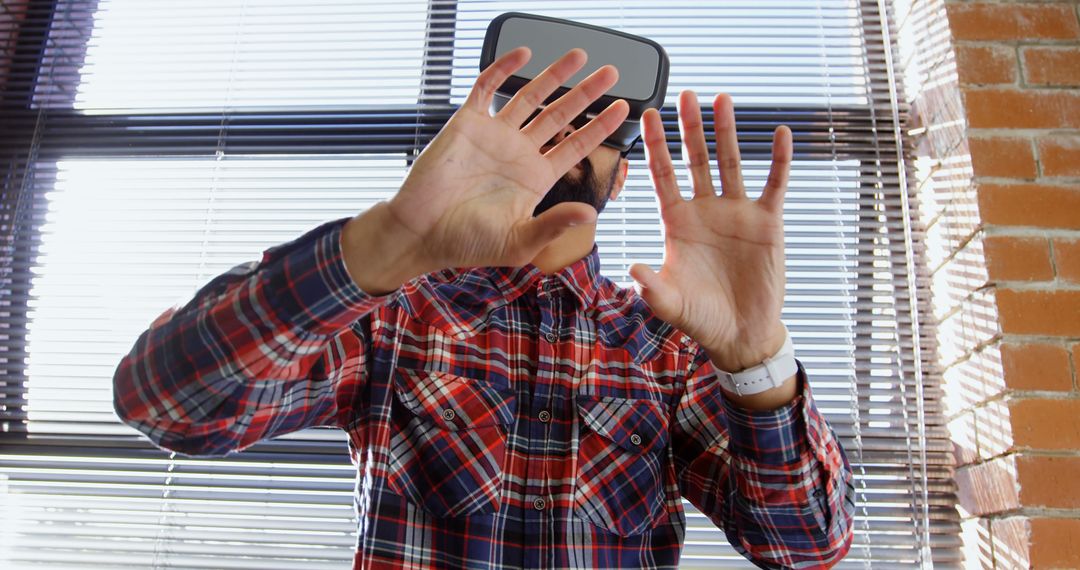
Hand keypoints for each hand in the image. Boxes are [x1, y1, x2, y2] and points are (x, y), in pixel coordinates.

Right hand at [384, 47, 628, 273]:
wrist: (421, 233)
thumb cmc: (467, 243)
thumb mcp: (519, 241)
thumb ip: (554, 225)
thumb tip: (590, 213)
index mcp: (535, 178)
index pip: (576, 146)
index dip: (600, 128)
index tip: (623, 110)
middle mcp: (519, 153)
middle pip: (560, 115)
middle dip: (586, 93)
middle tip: (611, 74)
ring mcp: (494, 135)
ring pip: (530, 97)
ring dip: (554, 76)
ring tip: (579, 55)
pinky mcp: (467, 124)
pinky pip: (487, 88)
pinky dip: (504, 69)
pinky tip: (524, 54)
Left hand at [630, 91, 790, 373]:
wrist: (741, 333)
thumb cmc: (702, 318)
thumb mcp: (671, 303)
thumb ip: (652, 286)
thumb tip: (632, 269)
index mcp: (678, 224)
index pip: (663, 176)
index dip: (656, 147)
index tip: (647, 116)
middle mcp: (705, 210)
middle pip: (695, 160)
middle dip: (689, 128)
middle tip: (685, 95)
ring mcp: (737, 213)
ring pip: (731, 163)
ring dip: (727, 132)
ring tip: (722, 99)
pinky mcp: (767, 221)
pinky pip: (773, 184)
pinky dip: (778, 159)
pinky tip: (779, 133)